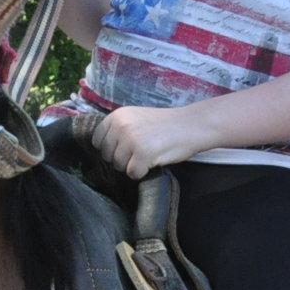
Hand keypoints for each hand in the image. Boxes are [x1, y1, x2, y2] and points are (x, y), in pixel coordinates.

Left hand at [94, 105, 210, 179]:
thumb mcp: (135, 119)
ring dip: (133, 166)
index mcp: (116, 116)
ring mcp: (131, 140)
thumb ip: (118, 130)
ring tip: (149, 154)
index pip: (98, 141)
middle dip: (122, 159)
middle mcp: (121, 126)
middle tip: (141, 151)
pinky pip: (133, 174)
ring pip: (119, 166)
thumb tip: (102, 150)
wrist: (191, 125)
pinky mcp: (142, 154)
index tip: (126, 148)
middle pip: (107, 156)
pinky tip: (154, 160)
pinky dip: (143, 172)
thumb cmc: (164, 125)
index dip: (111, 149)